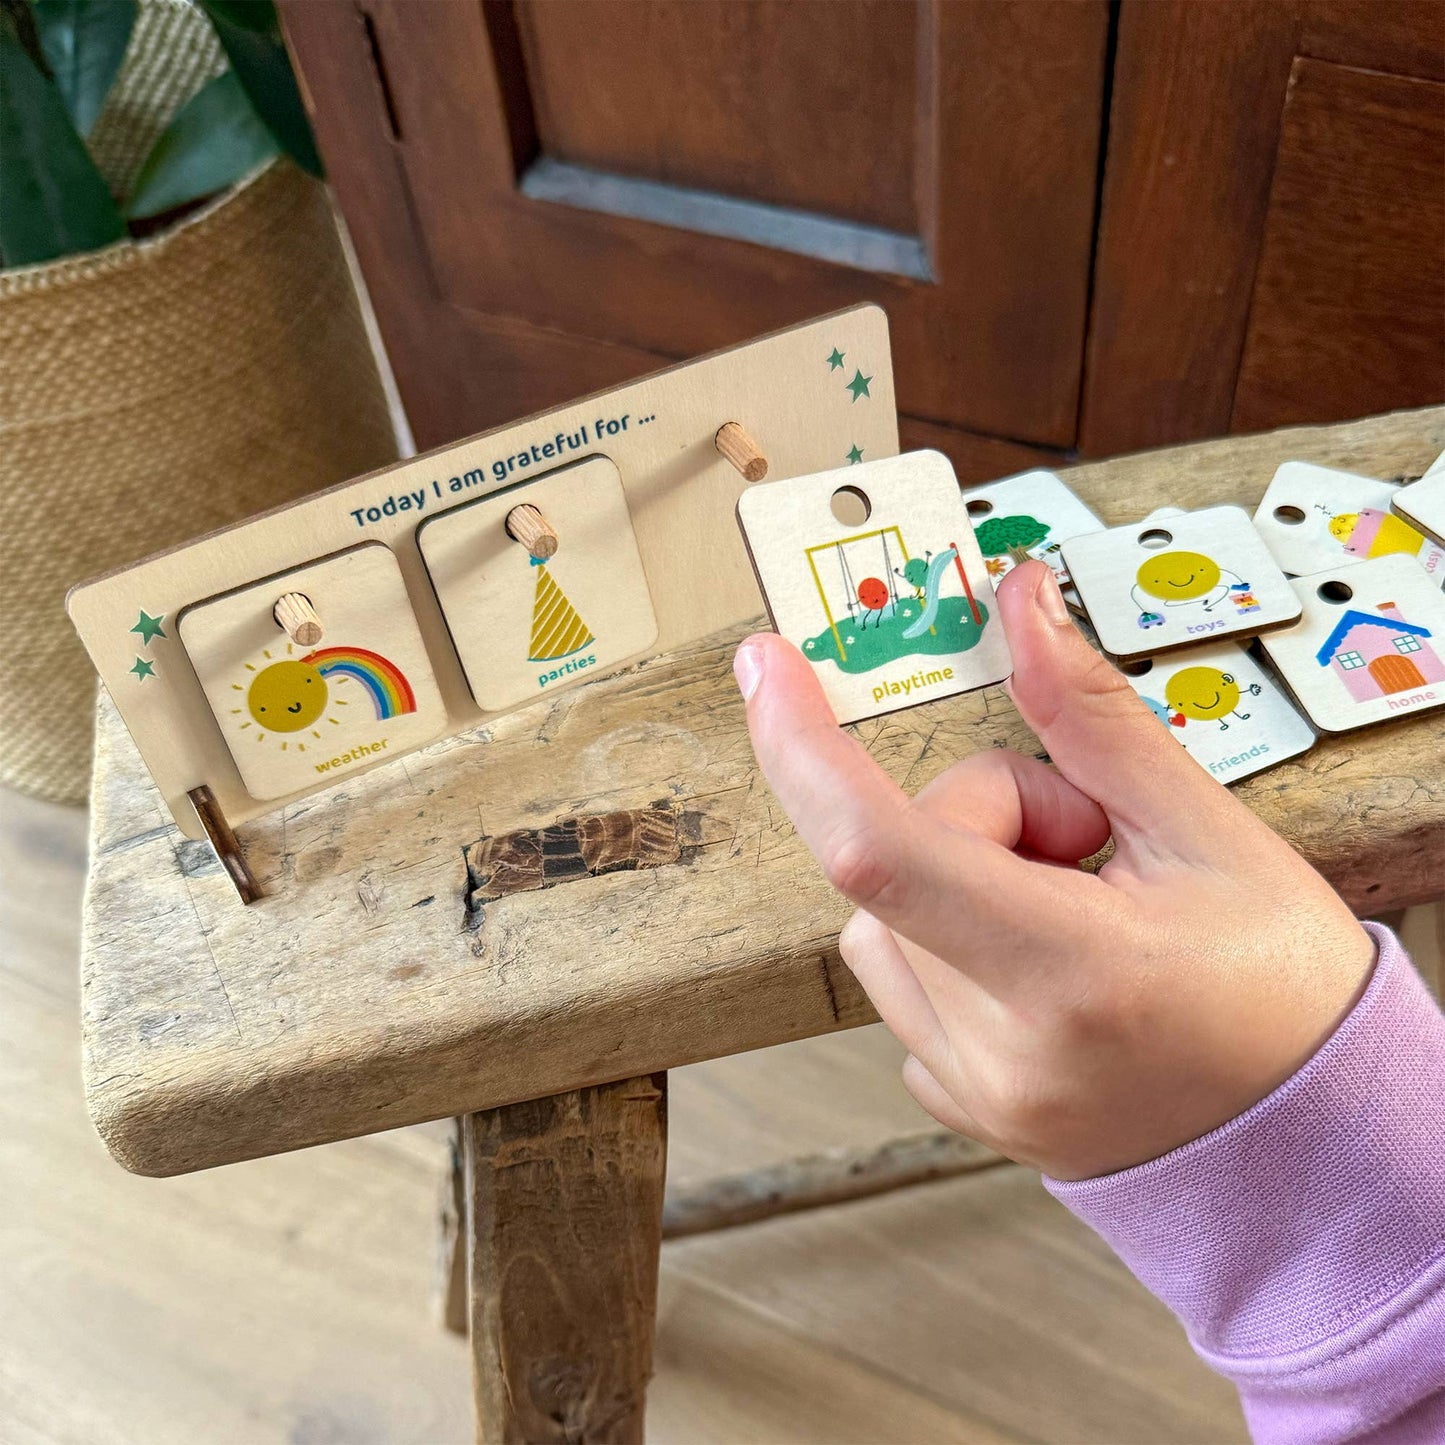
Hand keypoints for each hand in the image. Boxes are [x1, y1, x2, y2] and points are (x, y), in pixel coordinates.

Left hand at [733, 561, 1374, 1179]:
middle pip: (890, 865)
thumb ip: (1092, 717)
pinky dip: (946, 945)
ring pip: (875, 925)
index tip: (769, 669)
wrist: (1311, 1141)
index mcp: (1073, 972)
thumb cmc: (1283, 993)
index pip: (881, 850)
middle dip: (973, 815)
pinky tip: (1039, 963)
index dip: (805, 747)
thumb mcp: (1207, 833)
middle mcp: (1004, 1049)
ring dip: (949, 882)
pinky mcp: (961, 1105)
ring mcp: (975, 1089)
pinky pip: (900, 987)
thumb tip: (1020, 608)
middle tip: (1081, 841)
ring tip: (1068, 908)